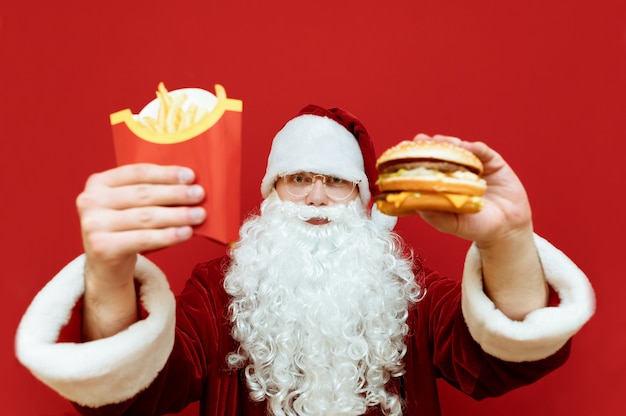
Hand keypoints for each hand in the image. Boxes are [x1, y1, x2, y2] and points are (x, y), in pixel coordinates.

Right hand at [76, 163, 205, 289]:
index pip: (137, 172)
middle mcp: (90, 201)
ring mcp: (93, 225)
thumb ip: (149, 191)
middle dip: (176, 194)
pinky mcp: (102, 247)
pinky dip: (168, 236)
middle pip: (143, 194)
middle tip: (199, 194)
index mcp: (98, 182)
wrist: (106, 264)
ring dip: (177, 215)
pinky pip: (143, 239)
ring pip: (146, 217)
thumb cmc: (125, 228)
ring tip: (199, 215)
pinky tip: (187, 232)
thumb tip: (189, 183)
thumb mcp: (129, 204)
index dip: (166, 173)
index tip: (191, 176)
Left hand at [413, 134, 532, 246]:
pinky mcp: (493, 163)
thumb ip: (435, 216)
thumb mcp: (452, 224)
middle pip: (441, 152)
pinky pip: (484, 152)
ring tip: (441, 142)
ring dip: (449, 143)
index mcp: (443, 183)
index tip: (401, 150)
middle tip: (419, 140)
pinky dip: (475, 148)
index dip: (414, 156)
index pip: (426, 165)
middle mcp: (456, 171)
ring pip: (460, 148)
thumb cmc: (476, 227)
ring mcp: (474, 166)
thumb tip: (416, 205)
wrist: (507, 228)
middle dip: (429, 144)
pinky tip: (468, 147)